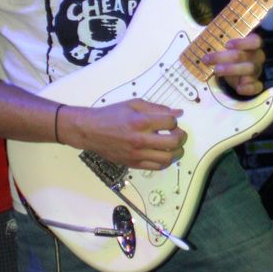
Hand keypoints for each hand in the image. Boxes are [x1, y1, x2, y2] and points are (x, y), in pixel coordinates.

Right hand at [64, 98, 185, 169]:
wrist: (90, 131)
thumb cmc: (111, 115)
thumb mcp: (134, 104)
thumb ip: (157, 108)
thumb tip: (178, 113)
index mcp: (140, 121)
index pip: (170, 123)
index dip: (174, 121)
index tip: (170, 121)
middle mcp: (140, 139)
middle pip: (173, 142)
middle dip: (181, 137)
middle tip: (178, 134)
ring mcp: (137, 154)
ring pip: (168, 158)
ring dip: (177, 152)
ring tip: (174, 146)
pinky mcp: (133, 164)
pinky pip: (157, 167)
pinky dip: (166, 161)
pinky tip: (164, 154)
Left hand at [202, 32, 264, 96]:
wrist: (243, 71)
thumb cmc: (235, 56)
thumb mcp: (231, 48)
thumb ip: (221, 44)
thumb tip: (205, 48)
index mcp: (254, 45)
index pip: (254, 41)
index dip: (241, 43)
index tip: (226, 45)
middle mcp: (257, 57)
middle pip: (244, 56)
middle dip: (226, 57)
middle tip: (209, 59)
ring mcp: (257, 71)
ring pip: (249, 69)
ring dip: (232, 69)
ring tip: (216, 70)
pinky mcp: (257, 84)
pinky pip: (256, 87)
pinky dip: (248, 88)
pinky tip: (239, 88)